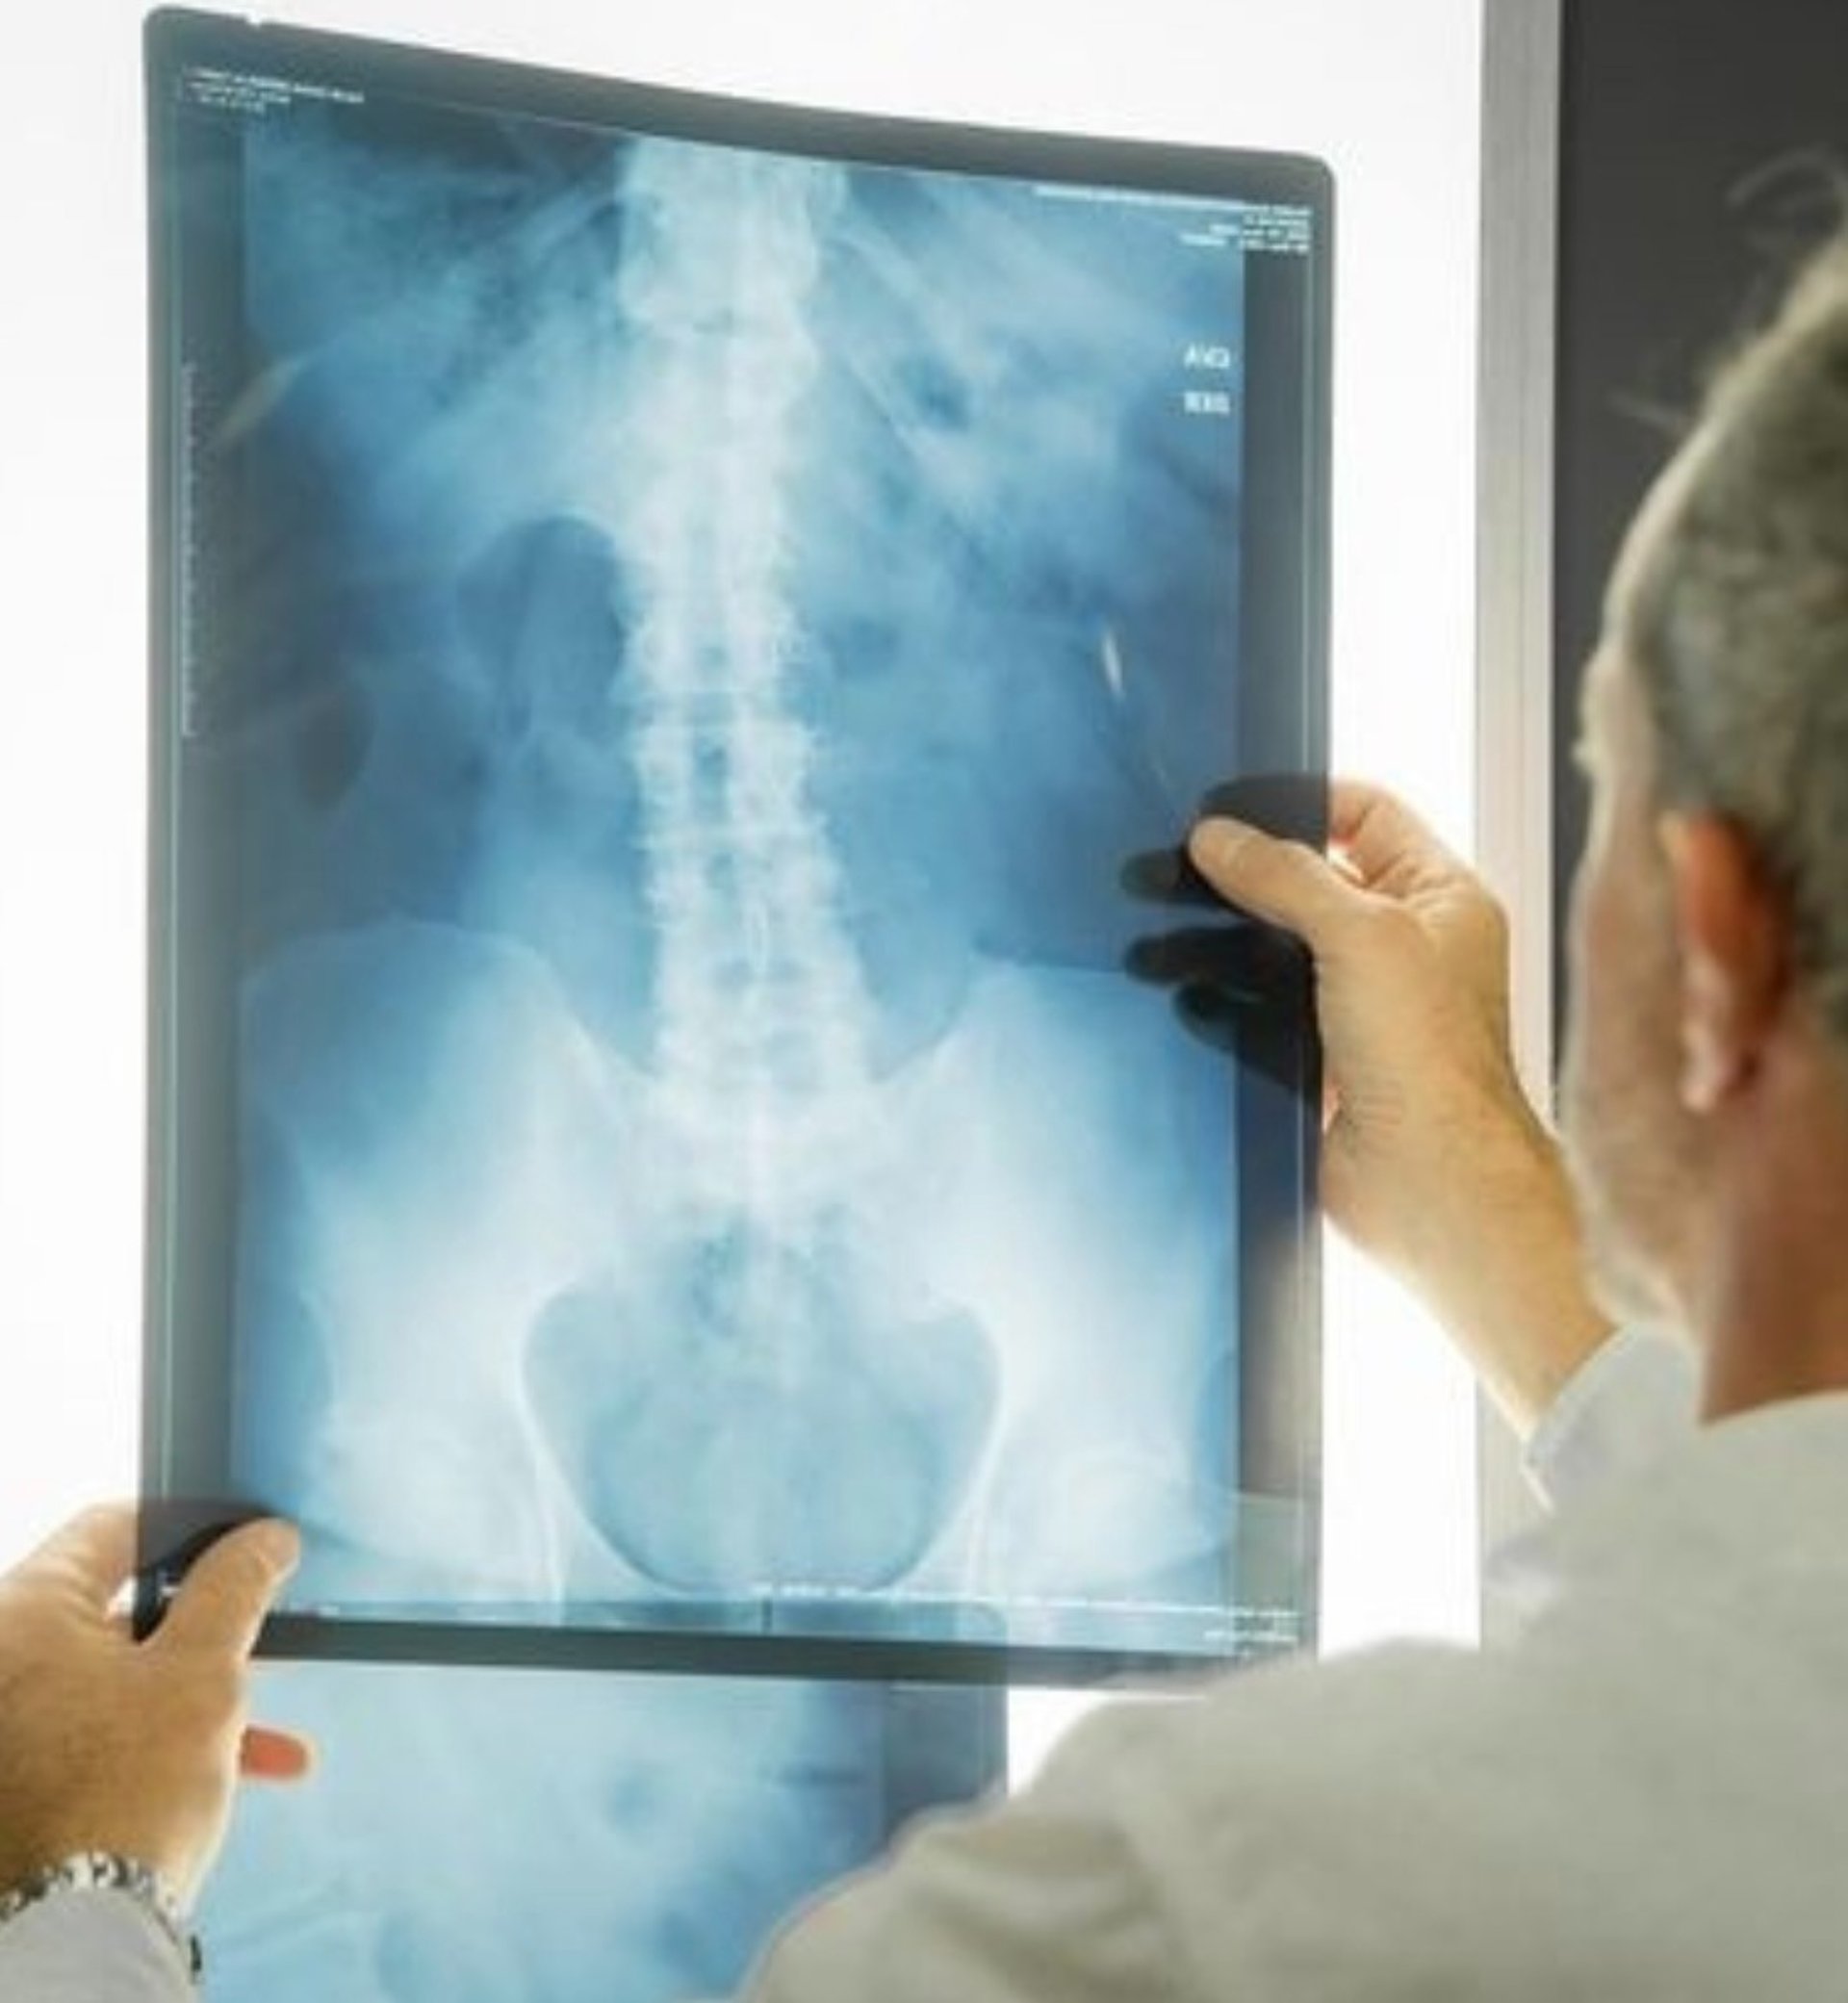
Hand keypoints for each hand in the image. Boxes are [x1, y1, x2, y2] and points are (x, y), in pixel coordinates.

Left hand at [0, 1505, 311, 1908]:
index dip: (194, 1529)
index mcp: (24, 1611)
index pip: (113, 1527)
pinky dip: (159, 1743)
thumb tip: (262, 1536)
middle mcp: (0, 1660)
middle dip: (208, 1637)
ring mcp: (6, 1723)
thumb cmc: (125, 1794)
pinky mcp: (17, 1779)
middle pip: (119, 1611)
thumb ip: (236, 1589)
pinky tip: (231, 1772)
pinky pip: (95, 1734)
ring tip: (270, 1741)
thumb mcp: (203, 1672)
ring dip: (198, 1702)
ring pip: (116, 1682)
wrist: (71, 1933)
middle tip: (267, 1645)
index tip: (251, 1545)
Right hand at [1185, 781, 1612, 1433]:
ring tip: (1151, 926)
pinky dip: (1219, 999)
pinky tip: (1176, 991)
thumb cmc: (1429, 1058)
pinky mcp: (1321, 1059)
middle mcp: (1404, 945)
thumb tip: (1217, 834)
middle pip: (1311, 879)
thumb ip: (1287, 876)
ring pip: (1276, 947)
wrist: (1431, 1183)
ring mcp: (1360, 1005)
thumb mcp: (1362, 935)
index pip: (1368, 814)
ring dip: (1218, 937)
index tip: (1229, 803)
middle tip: (1170, 860)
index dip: (1301, 800)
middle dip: (1242, 870)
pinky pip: (1260, 1011)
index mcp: (1440, 897)